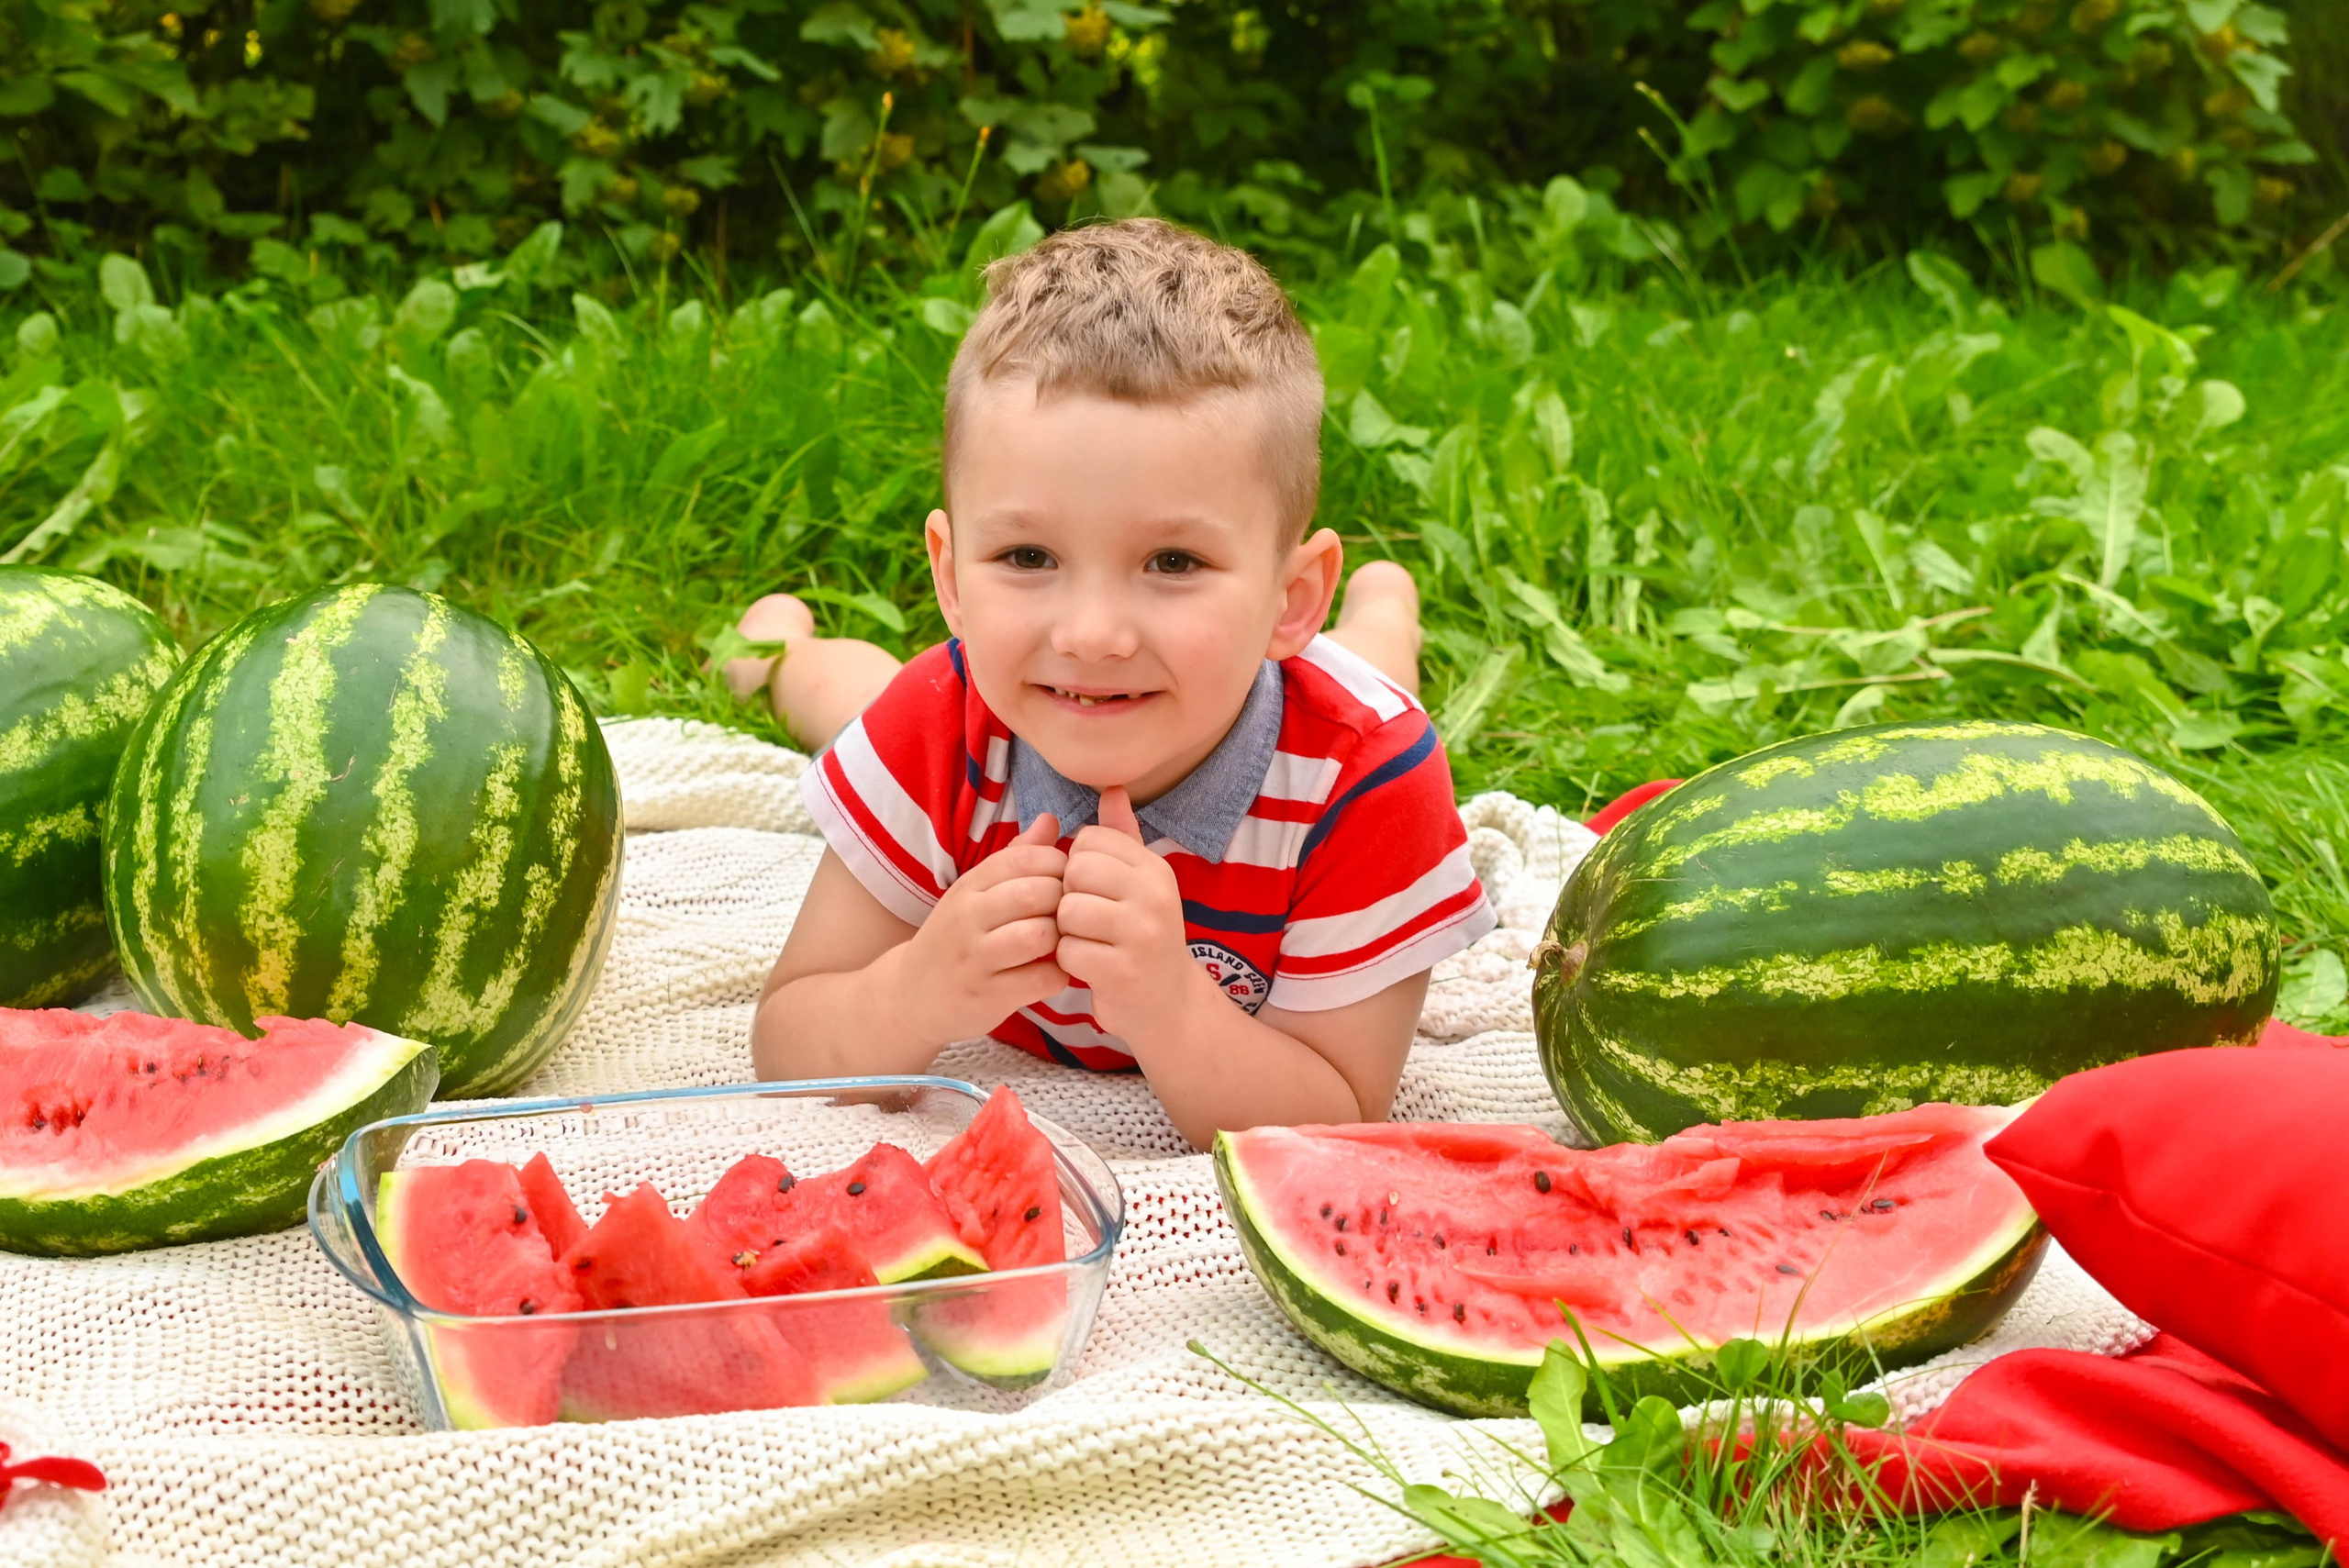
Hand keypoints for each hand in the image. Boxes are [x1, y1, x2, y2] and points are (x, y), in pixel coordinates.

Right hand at [900, 814, 1068, 1040]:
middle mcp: (968, 918)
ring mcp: (976, 959)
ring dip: (1061, 939)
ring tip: (1059, 944)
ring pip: (1039, 936)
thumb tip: (1051, 820)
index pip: (1025, 858)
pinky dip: (1058, 976)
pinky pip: (1042, 979)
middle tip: (1069, 915)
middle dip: (1064, 902)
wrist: (912, 995)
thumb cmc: (957, 937)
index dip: (1058, 865)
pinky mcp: (988, 997)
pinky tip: (1051, 972)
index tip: (1064, 882)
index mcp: (969, 886)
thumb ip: (1017, 857)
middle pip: (1036, 893)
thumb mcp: (976, 893)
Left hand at [1056, 787, 1200, 1040]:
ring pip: (1067, 912)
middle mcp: (1155, 895)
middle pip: (1074, 872)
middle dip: (1070, 898)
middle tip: (1090, 921)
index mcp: (1155, 868)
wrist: (1170, 1005)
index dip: (1077, 866)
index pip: (1088, 840)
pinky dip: (1070, 962)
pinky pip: (1068, 951)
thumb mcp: (1140, 883)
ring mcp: (1141, 934)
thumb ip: (1122, 837)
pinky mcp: (1123, 972)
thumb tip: (1112, 787)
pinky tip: (1091, 968)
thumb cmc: (1143, 937)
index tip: (1096, 891)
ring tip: (1091, 943)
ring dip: (1067, 932)